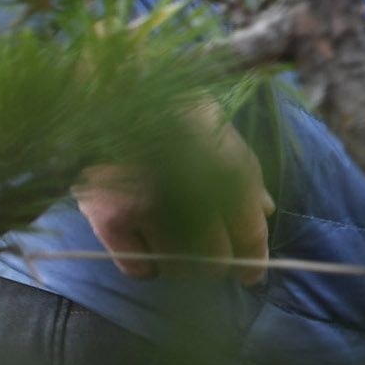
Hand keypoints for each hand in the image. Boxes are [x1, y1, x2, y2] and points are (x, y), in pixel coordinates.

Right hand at [73, 98, 271, 285]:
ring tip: (178, 249)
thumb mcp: (216, 126)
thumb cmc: (166, 104)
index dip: (254, 258)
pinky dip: (147, 266)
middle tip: (212, 257)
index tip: (252, 274)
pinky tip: (148, 248)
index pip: (248, 230)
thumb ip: (244, 171)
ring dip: (183, 266)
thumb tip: (265, 210)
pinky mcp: (107, 219)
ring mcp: (145, 208)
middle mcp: (186, 191)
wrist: (99, 91)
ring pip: (178, 268)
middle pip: (214, 258)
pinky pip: (138, 268)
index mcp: (222, 164)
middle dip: (218, 263)